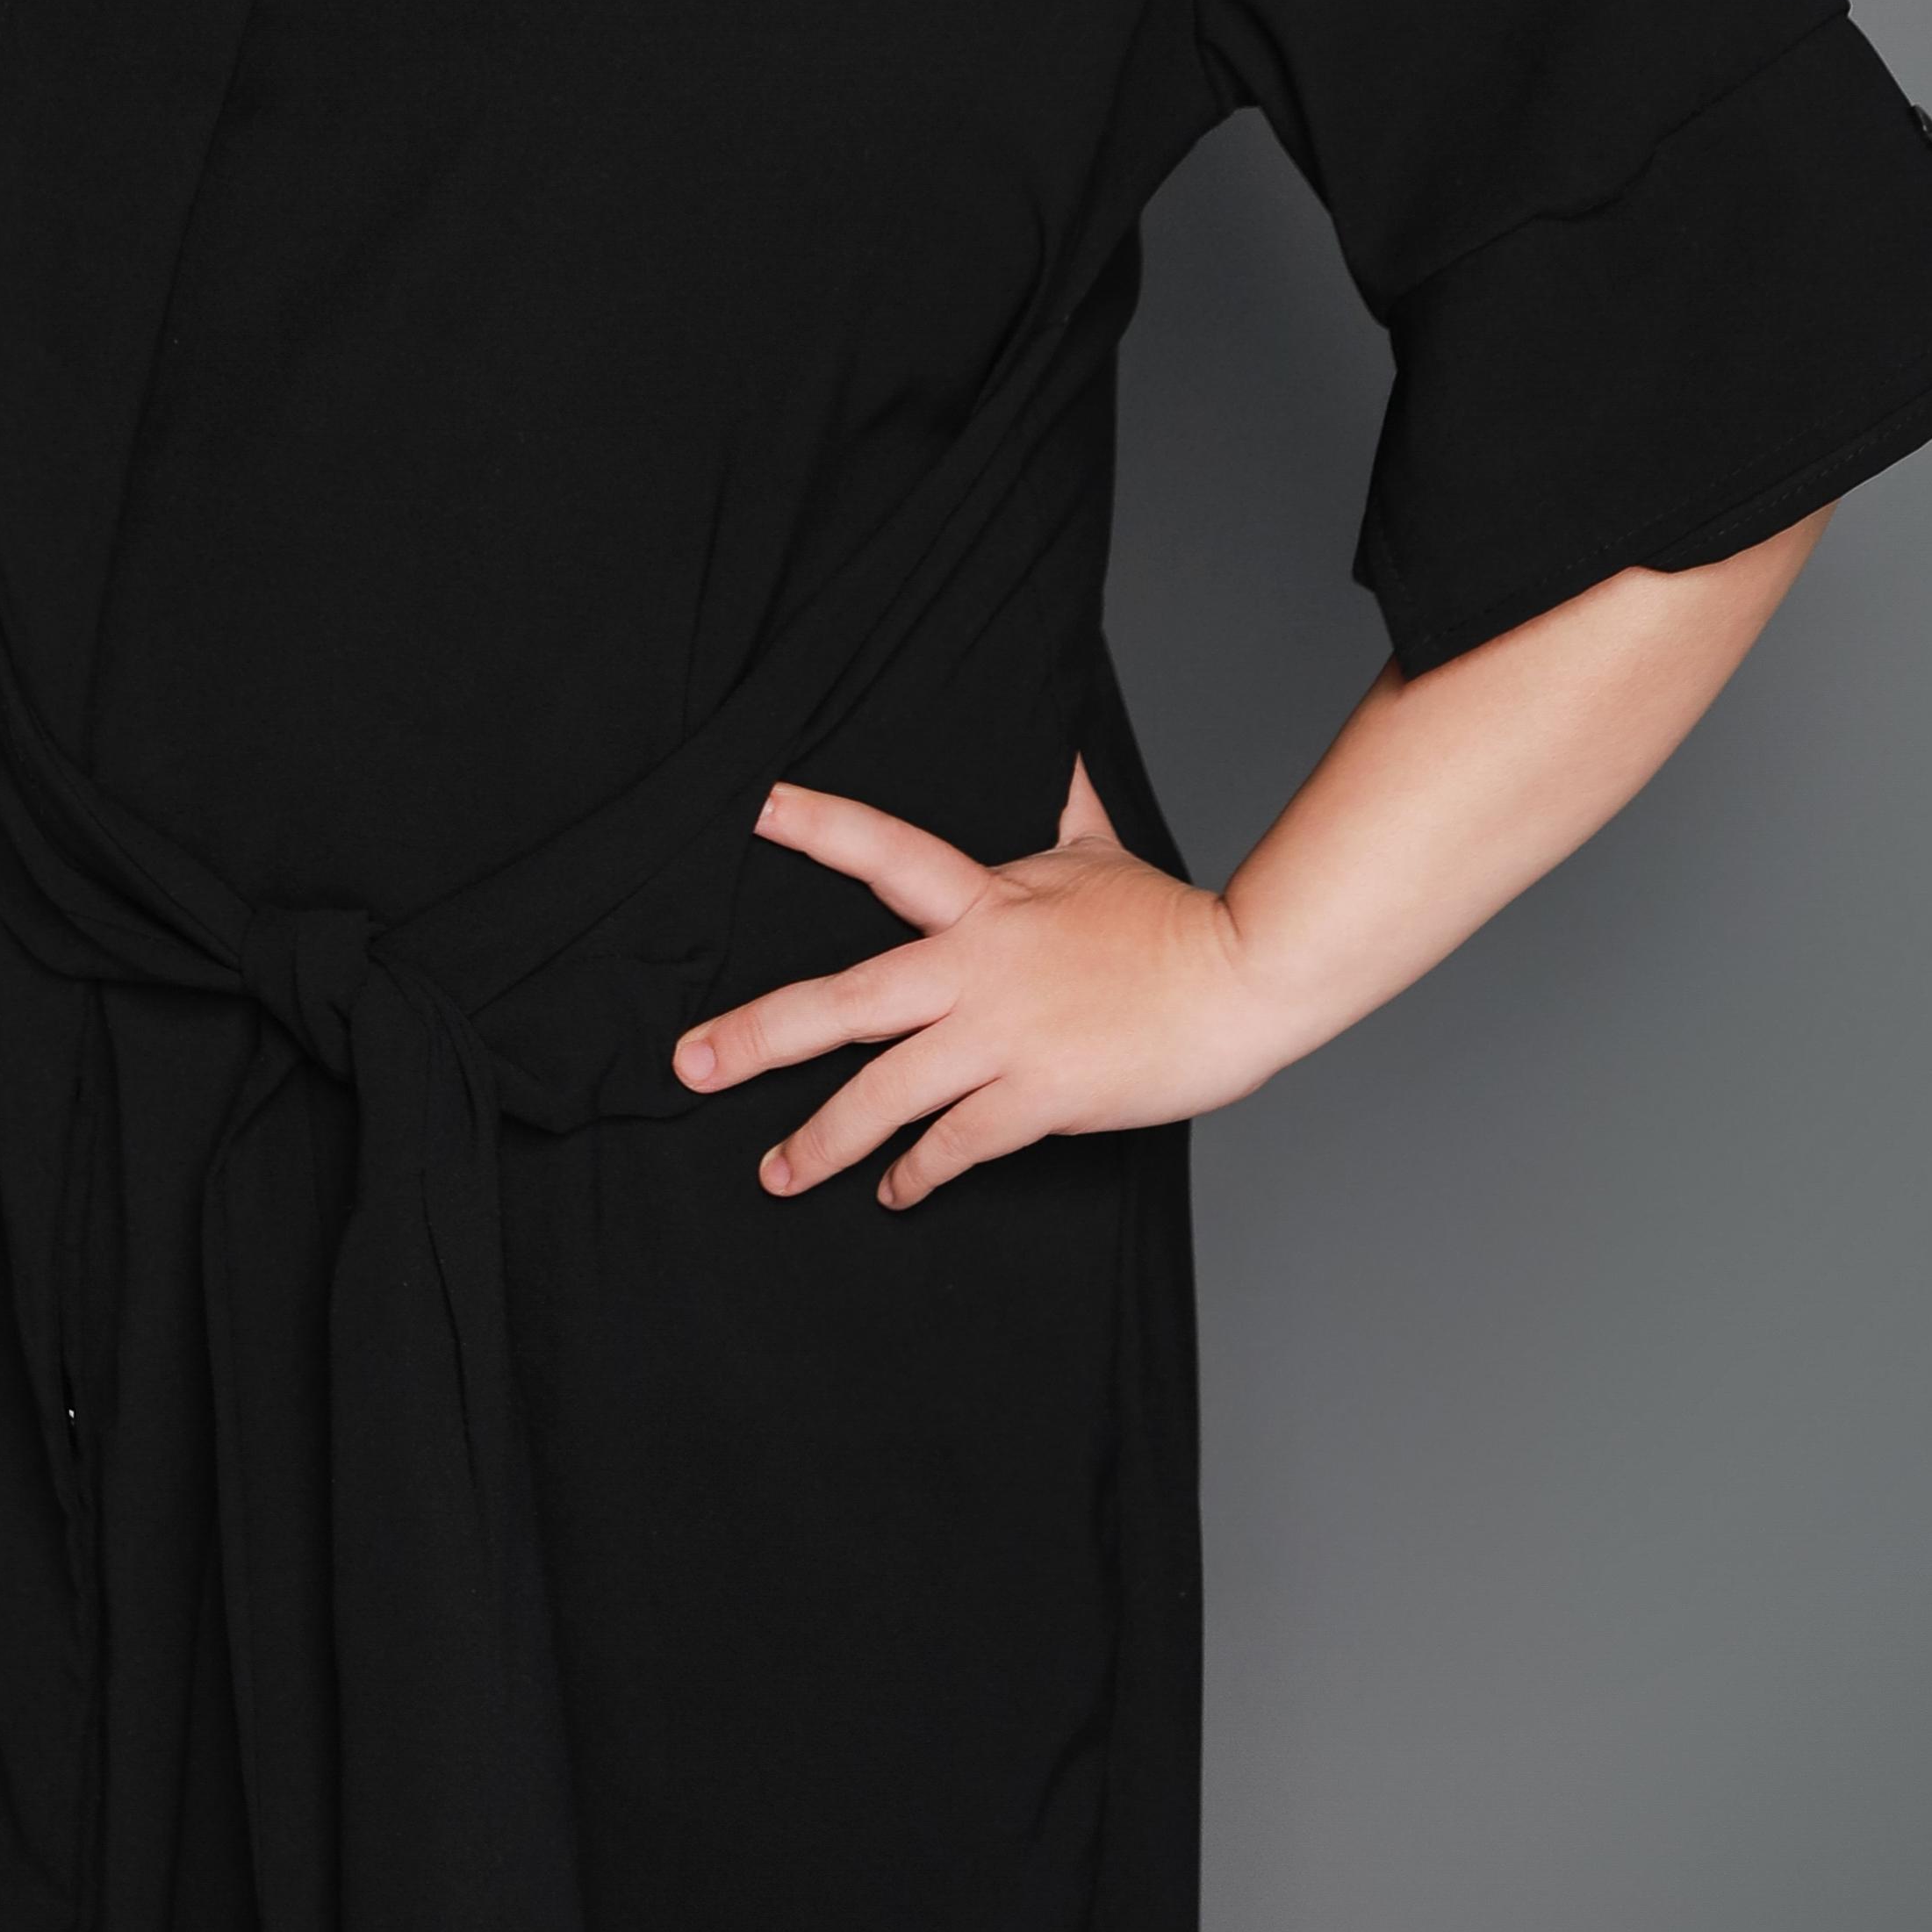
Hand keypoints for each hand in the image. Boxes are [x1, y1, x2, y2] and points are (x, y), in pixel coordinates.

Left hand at [673, 758, 1303, 1208]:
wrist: (1241, 979)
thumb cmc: (1171, 919)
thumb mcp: (1102, 849)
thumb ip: (1064, 803)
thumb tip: (1059, 740)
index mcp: (986, 902)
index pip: (885, 850)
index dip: (815, 824)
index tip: (751, 808)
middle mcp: (977, 968)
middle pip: (844, 1002)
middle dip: (759, 1036)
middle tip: (691, 1063)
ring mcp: (1002, 1037)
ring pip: (885, 1095)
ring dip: (823, 1140)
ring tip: (777, 1173)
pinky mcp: (1036, 1099)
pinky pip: (954, 1145)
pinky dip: (917, 1173)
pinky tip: (893, 1190)